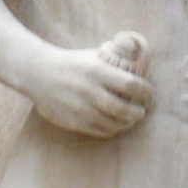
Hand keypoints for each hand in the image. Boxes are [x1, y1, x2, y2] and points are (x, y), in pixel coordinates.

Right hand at [19, 31, 152, 137]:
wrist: (38, 73)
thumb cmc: (72, 63)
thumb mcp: (94, 56)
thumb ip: (115, 59)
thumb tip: (141, 57)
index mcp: (97, 71)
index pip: (131, 84)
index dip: (145, 91)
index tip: (149, 92)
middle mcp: (89, 91)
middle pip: (123, 109)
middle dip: (138, 112)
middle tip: (142, 111)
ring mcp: (81, 108)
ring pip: (112, 123)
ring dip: (126, 123)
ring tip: (131, 119)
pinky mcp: (73, 121)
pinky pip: (99, 131)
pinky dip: (112, 130)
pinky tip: (116, 125)